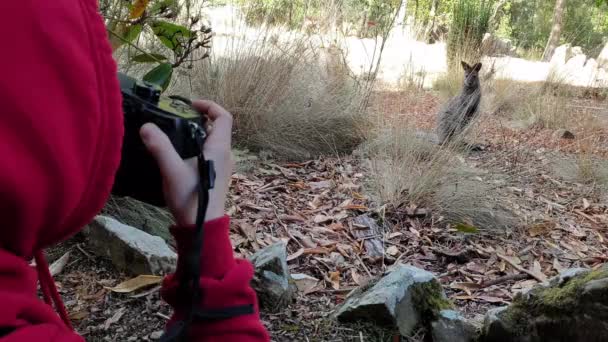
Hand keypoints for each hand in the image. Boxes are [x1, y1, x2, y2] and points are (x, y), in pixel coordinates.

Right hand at [140, 100, 233, 225]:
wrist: (202, 227)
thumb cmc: (191, 198)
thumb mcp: (172, 170)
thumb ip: (160, 147)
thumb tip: (146, 127)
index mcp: (219, 148)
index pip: (224, 117)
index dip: (210, 106)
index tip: (190, 105)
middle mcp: (225, 155)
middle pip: (217, 128)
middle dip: (198, 119)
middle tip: (177, 119)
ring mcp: (223, 166)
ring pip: (213, 142)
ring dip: (197, 134)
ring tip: (174, 135)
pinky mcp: (217, 176)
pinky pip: (210, 154)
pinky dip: (197, 147)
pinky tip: (179, 155)